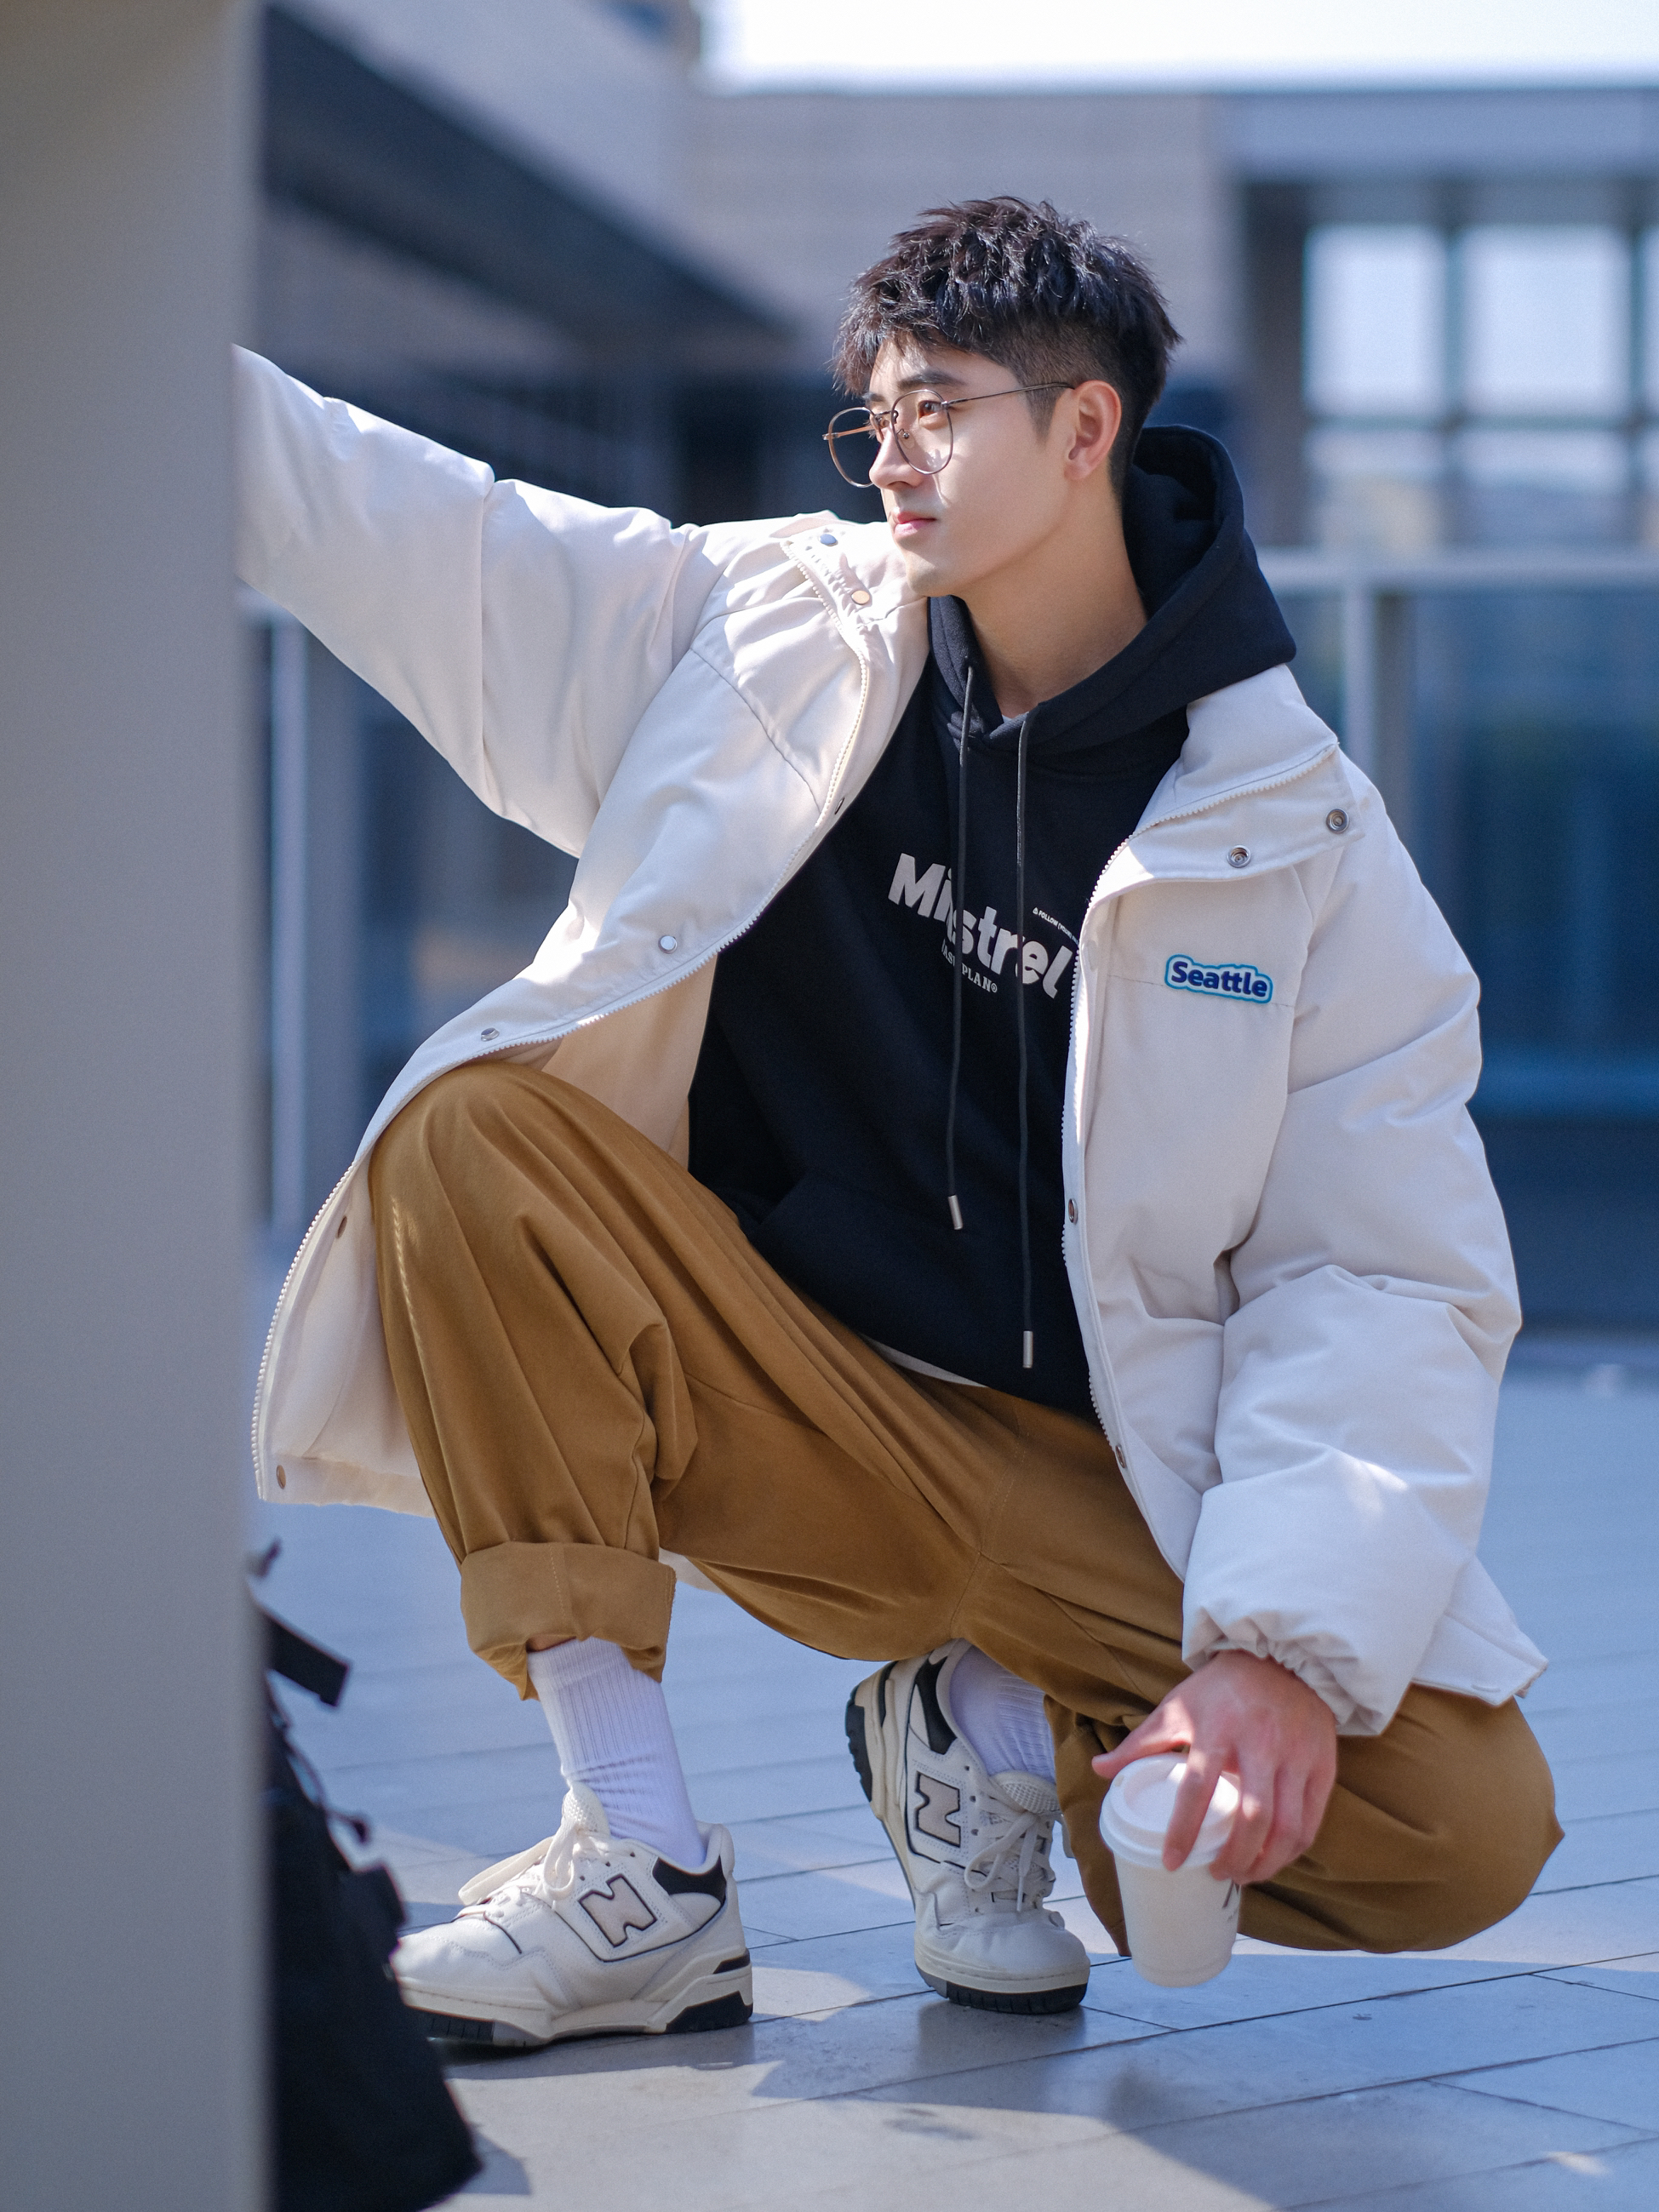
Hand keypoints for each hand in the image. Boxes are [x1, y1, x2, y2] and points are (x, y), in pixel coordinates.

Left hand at [1091, 1651, 1337, 1885]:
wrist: (1281, 1657)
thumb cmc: (1221, 1689)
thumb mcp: (1177, 1707)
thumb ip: (1141, 1743)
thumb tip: (1100, 1770)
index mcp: (1217, 1730)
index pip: (1198, 1789)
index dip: (1183, 1831)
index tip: (1171, 1861)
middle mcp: (1260, 1745)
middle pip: (1253, 1817)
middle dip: (1235, 1857)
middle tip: (1216, 1873)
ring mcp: (1296, 1756)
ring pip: (1287, 1825)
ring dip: (1267, 1862)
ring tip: (1245, 1874)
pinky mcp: (1322, 1765)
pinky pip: (1311, 1819)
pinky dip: (1294, 1849)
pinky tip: (1275, 1859)